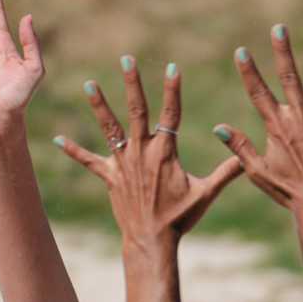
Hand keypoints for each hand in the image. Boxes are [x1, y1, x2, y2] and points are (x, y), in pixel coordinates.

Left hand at [56, 58, 241, 245]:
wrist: (152, 241)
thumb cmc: (181, 218)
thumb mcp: (206, 193)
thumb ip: (227, 171)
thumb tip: (246, 156)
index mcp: (165, 152)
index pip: (171, 115)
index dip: (172, 91)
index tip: (173, 68)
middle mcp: (141, 152)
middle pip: (136, 111)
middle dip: (132, 84)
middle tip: (127, 60)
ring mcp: (123, 163)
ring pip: (110, 128)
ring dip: (99, 105)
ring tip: (89, 84)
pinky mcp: (110, 177)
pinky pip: (89, 161)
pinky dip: (73, 150)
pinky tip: (56, 139)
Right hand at [214, 26, 302, 211]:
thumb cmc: (287, 190)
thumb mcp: (257, 170)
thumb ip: (240, 147)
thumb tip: (218, 128)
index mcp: (278, 125)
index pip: (259, 93)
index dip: (249, 72)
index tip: (242, 51)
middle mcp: (301, 117)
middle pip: (290, 77)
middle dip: (283, 51)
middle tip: (279, 27)